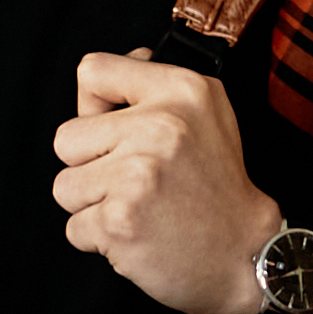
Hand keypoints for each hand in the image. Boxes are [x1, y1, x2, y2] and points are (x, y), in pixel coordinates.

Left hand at [55, 51, 278, 313]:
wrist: (247, 255)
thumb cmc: (219, 188)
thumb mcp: (208, 113)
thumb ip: (159, 84)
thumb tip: (129, 58)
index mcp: (181, 90)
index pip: (93, 72)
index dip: (93, 106)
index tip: (116, 130)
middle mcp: (159, 127)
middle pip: (66, 138)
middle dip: (92, 166)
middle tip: (138, 182)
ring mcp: (137, 175)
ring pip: (65, 186)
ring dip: (93, 205)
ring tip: (139, 208)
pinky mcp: (120, 221)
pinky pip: (74, 227)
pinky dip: (100, 239)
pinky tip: (139, 234)